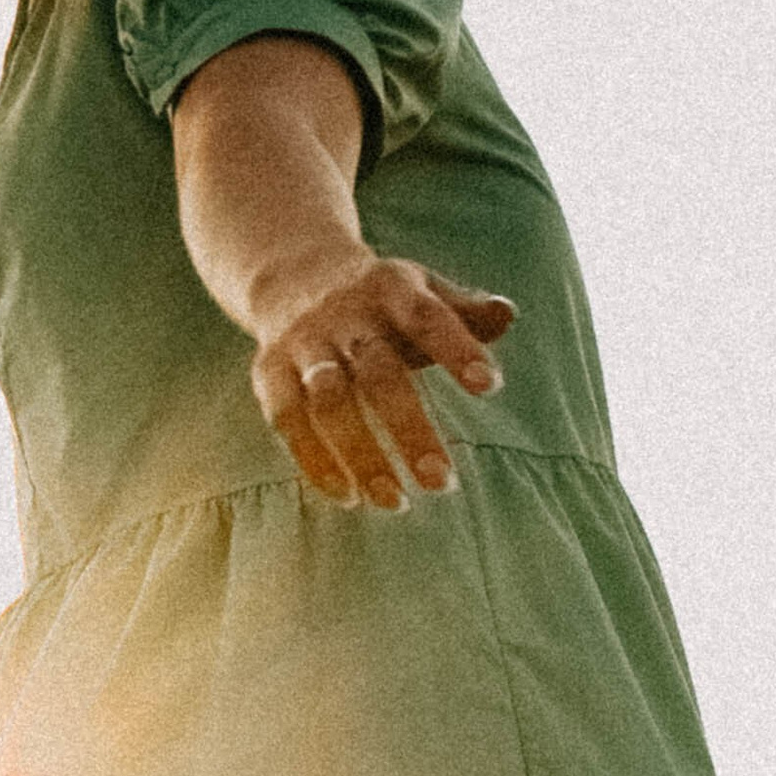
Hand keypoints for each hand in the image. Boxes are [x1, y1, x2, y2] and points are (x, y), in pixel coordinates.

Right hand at [251, 254, 515, 507]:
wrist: (292, 272)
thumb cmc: (381, 299)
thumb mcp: (423, 291)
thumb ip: (465, 312)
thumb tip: (507, 315)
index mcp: (391, 289)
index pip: (427, 318)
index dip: (457, 349)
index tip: (489, 387)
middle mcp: (344, 316)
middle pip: (377, 373)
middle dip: (408, 428)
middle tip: (442, 484)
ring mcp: (303, 343)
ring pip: (328, 402)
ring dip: (360, 455)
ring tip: (395, 503)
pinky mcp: (269, 371)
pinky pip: (285, 419)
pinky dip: (314, 460)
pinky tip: (348, 497)